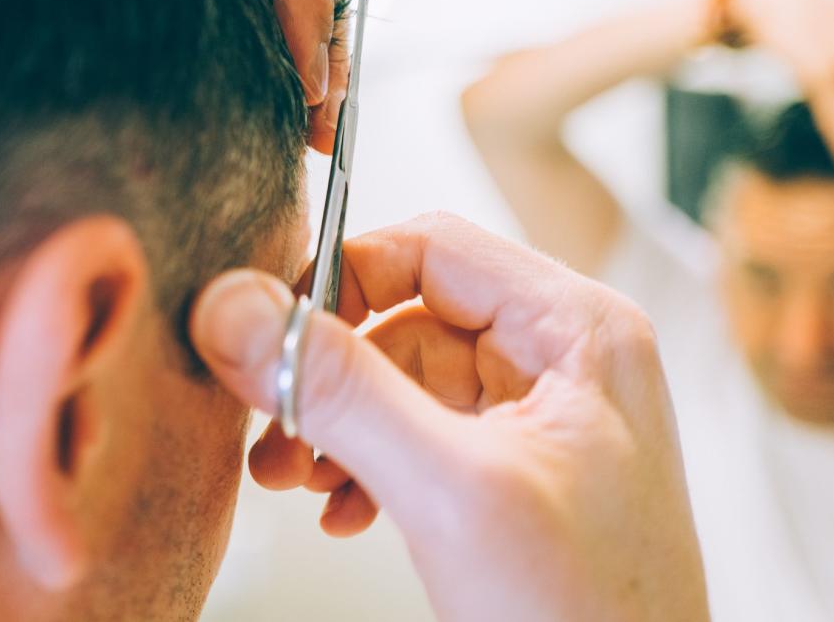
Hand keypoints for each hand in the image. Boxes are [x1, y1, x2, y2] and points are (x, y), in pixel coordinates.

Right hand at [191, 214, 708, 621]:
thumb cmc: (589, 621)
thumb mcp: (451, 493)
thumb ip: (344, 392)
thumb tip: (245, 311)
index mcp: (578, 330)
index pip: (436, 249)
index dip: (343, 280)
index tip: (273, 331)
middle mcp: (564, 359)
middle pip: (412, 318)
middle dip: (333, 376)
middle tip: (272, 427)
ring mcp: (542, 418)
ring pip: (408, 382)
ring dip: (341, 425)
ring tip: (294, 479)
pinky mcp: (516, 472)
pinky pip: (423, 436)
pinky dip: (369, 464)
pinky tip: (341, 510)